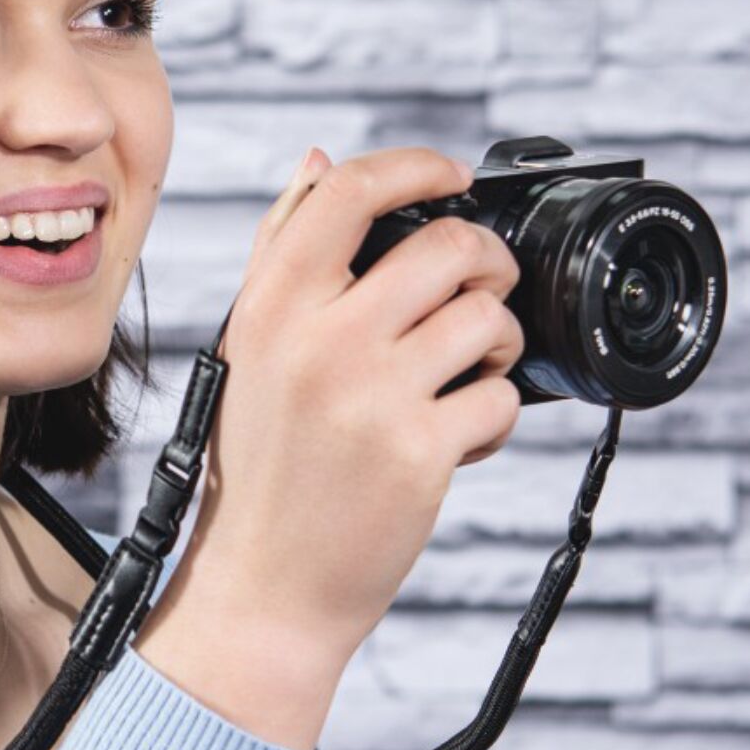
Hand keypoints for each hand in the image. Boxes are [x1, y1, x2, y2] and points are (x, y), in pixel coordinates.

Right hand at [157, 145, 525, 668]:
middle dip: (487, 263)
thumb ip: (281, 252)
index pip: (350, 193)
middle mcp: (317, 342)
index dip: (418, 168)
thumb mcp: (248, 350)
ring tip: (465, 375)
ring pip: (488, 319)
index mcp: (271, 308)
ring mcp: (370, 396)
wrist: (265, 586)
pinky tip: (458, 437)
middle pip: (448, 247)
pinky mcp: (419, 452)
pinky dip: (495, 416)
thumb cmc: (261, 466)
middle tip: (482, 290)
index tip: (453, 177)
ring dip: (497, 343)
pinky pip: (501, 396)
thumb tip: (320, 163)